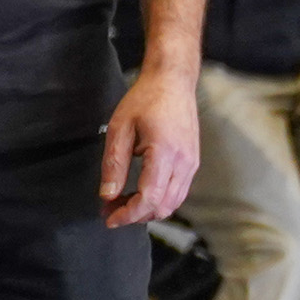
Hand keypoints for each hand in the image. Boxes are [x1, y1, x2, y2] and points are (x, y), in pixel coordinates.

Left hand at [100, 61, 201, 225]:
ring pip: (172, 203)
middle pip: (162, 207)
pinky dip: (159, 200)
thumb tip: (108, 195)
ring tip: (122, 202)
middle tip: (110, 209)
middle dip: (135, 215)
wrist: (173, 80)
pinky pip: (178, 192)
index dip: (128, 214)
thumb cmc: (146, 98)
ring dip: (147, 209)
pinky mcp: (192, 162)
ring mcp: (191, 163)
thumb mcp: (120, 128)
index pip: (149, 198)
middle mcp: (184, 162)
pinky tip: (139, 192)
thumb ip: (114, 164)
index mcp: (165, 152)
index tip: (109, 219)